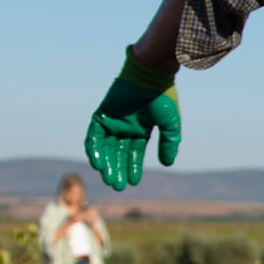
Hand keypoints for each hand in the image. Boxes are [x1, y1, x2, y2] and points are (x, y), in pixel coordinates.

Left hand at [84, 53, 182, 190]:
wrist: (151, 76)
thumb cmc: (163, 98)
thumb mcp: (170, 126)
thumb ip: (169, 144)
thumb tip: (167, 164)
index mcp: (140, 129)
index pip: (133, 153)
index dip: (133, 168)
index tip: (133, 183)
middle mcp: (124, 126)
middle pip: (117, 153)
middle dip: (118, 170)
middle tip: (117, 186)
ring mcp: (112, 121)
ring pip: (105, 148)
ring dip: (106, 164)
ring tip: (110, 179)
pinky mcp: (102, 115)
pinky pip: (94, 136)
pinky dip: (94, 150)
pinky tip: (98, 164)